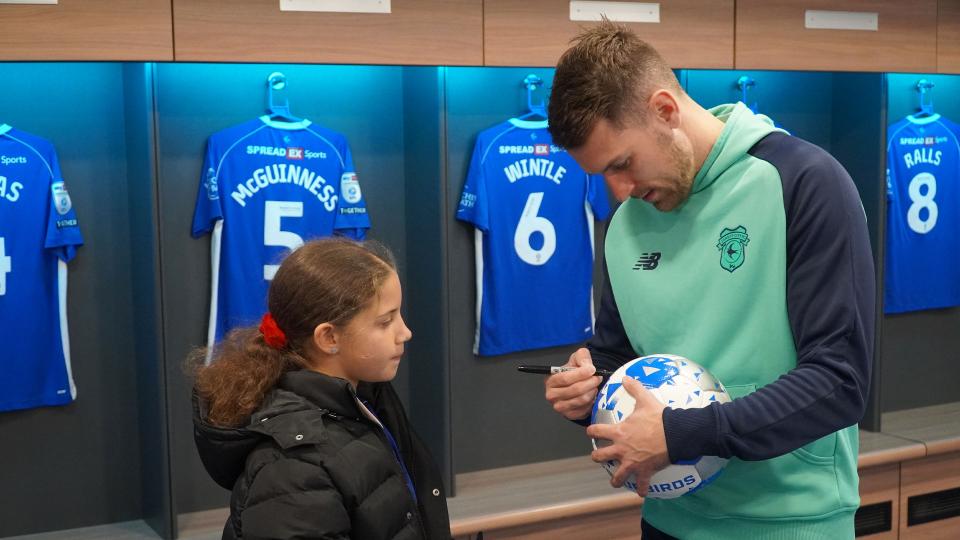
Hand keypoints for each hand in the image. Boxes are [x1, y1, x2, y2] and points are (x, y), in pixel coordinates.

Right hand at [544, 348, 602, 419]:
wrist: (576, 385)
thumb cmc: (575, 372)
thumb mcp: (577, 358)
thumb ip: (582, 357)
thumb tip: (588, 366)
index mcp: (550, 380)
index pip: (565, 378)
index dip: (580, 374)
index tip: (592, 369)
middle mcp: (552, 395)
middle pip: (575, 389)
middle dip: (590, 382)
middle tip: (598, 378)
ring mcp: (560, 407)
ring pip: (581, 399)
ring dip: (592, 391)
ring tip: (594, 386)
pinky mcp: (569, 415)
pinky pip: (585, 409)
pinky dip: (591, 402)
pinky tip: (591, 395)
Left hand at [586, 377, 669, 495]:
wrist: (675, 433)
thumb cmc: (659, 417)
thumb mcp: (645, 400)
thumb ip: (633, 388)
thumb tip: (626, 377)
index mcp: (619, 432)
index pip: (596, 431)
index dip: (591, 431)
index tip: (590, 431)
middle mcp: (622, 449)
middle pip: (599, 456)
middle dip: (597, 456)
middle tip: (598, 455)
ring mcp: (632, 462)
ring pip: (617, 476)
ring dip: (615, 479)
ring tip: (615, 480)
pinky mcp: (645, 471)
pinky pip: (642, 485)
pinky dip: (642, 490)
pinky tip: (641, 493)